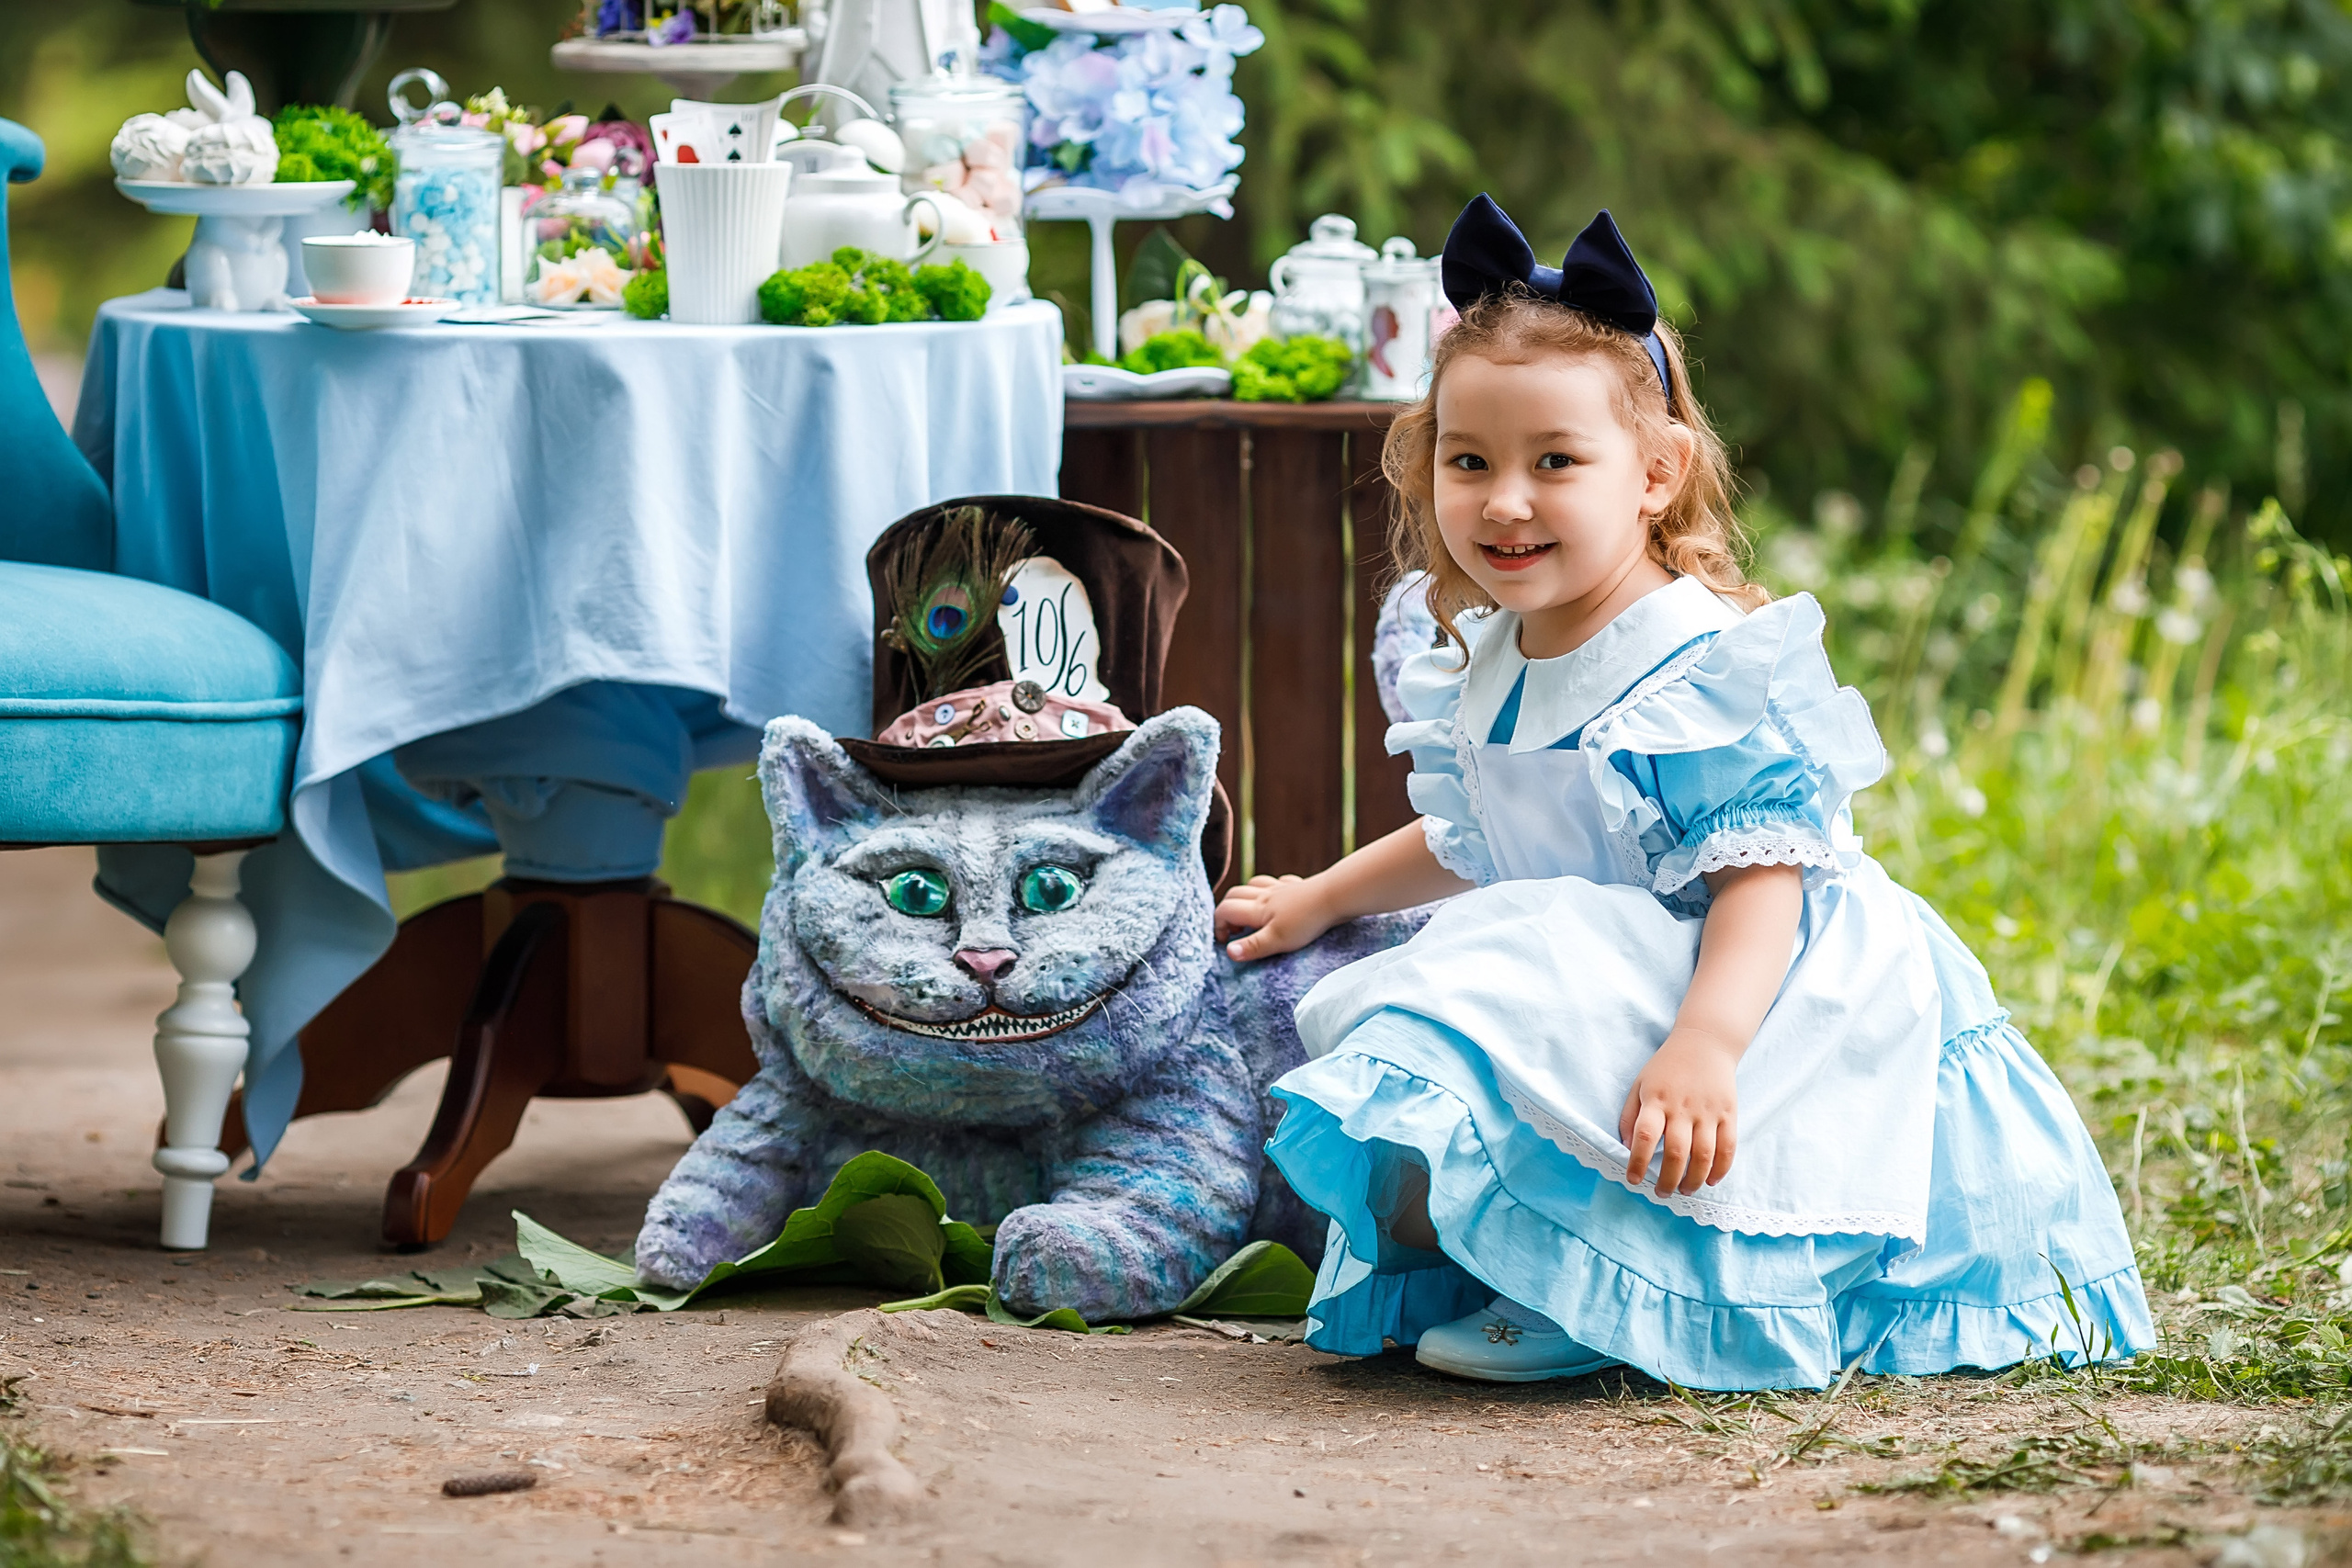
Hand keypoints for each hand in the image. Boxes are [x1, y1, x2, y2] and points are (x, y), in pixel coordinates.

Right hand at [1214, 874, 1335, 960]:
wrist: (1335, 897)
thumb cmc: (1307, 921)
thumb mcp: (1277, 940)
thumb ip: (1252, 946)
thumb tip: (1228, 952)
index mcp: (1257, 908)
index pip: (1225, 910)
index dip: (1218, 925)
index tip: (1225, 941)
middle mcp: (1266, 895)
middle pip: (1235, 894)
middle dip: (1227, 910)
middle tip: (1236, 930)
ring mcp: (1282, 889)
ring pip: (1254, 884)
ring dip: (1245, 896)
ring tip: (1252, 914)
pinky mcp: (1298, 887)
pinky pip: (1278, 882)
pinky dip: (1271, 889)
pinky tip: (1278, 897)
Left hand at [1617, 1027, 1740, 1196]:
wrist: (1705, 1042)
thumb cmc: (1666, 1067)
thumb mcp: (1639, 1084)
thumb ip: (1629, 1116)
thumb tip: (1625, 1148)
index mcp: (1656, 1100)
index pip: (1644, 1136)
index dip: (1636, 1161)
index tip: (1633, 1180)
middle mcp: (1682, 1108)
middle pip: (1676, 1152)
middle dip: (1668, 1180)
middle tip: (1662, 1193)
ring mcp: (1708, 1111)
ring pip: (1703, 1155)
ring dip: (1694, 1180)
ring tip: (1685, 1190)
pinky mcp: (1729, 1113)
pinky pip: (1728, 1147)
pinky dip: (1721, 1168)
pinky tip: (1710, 1180)